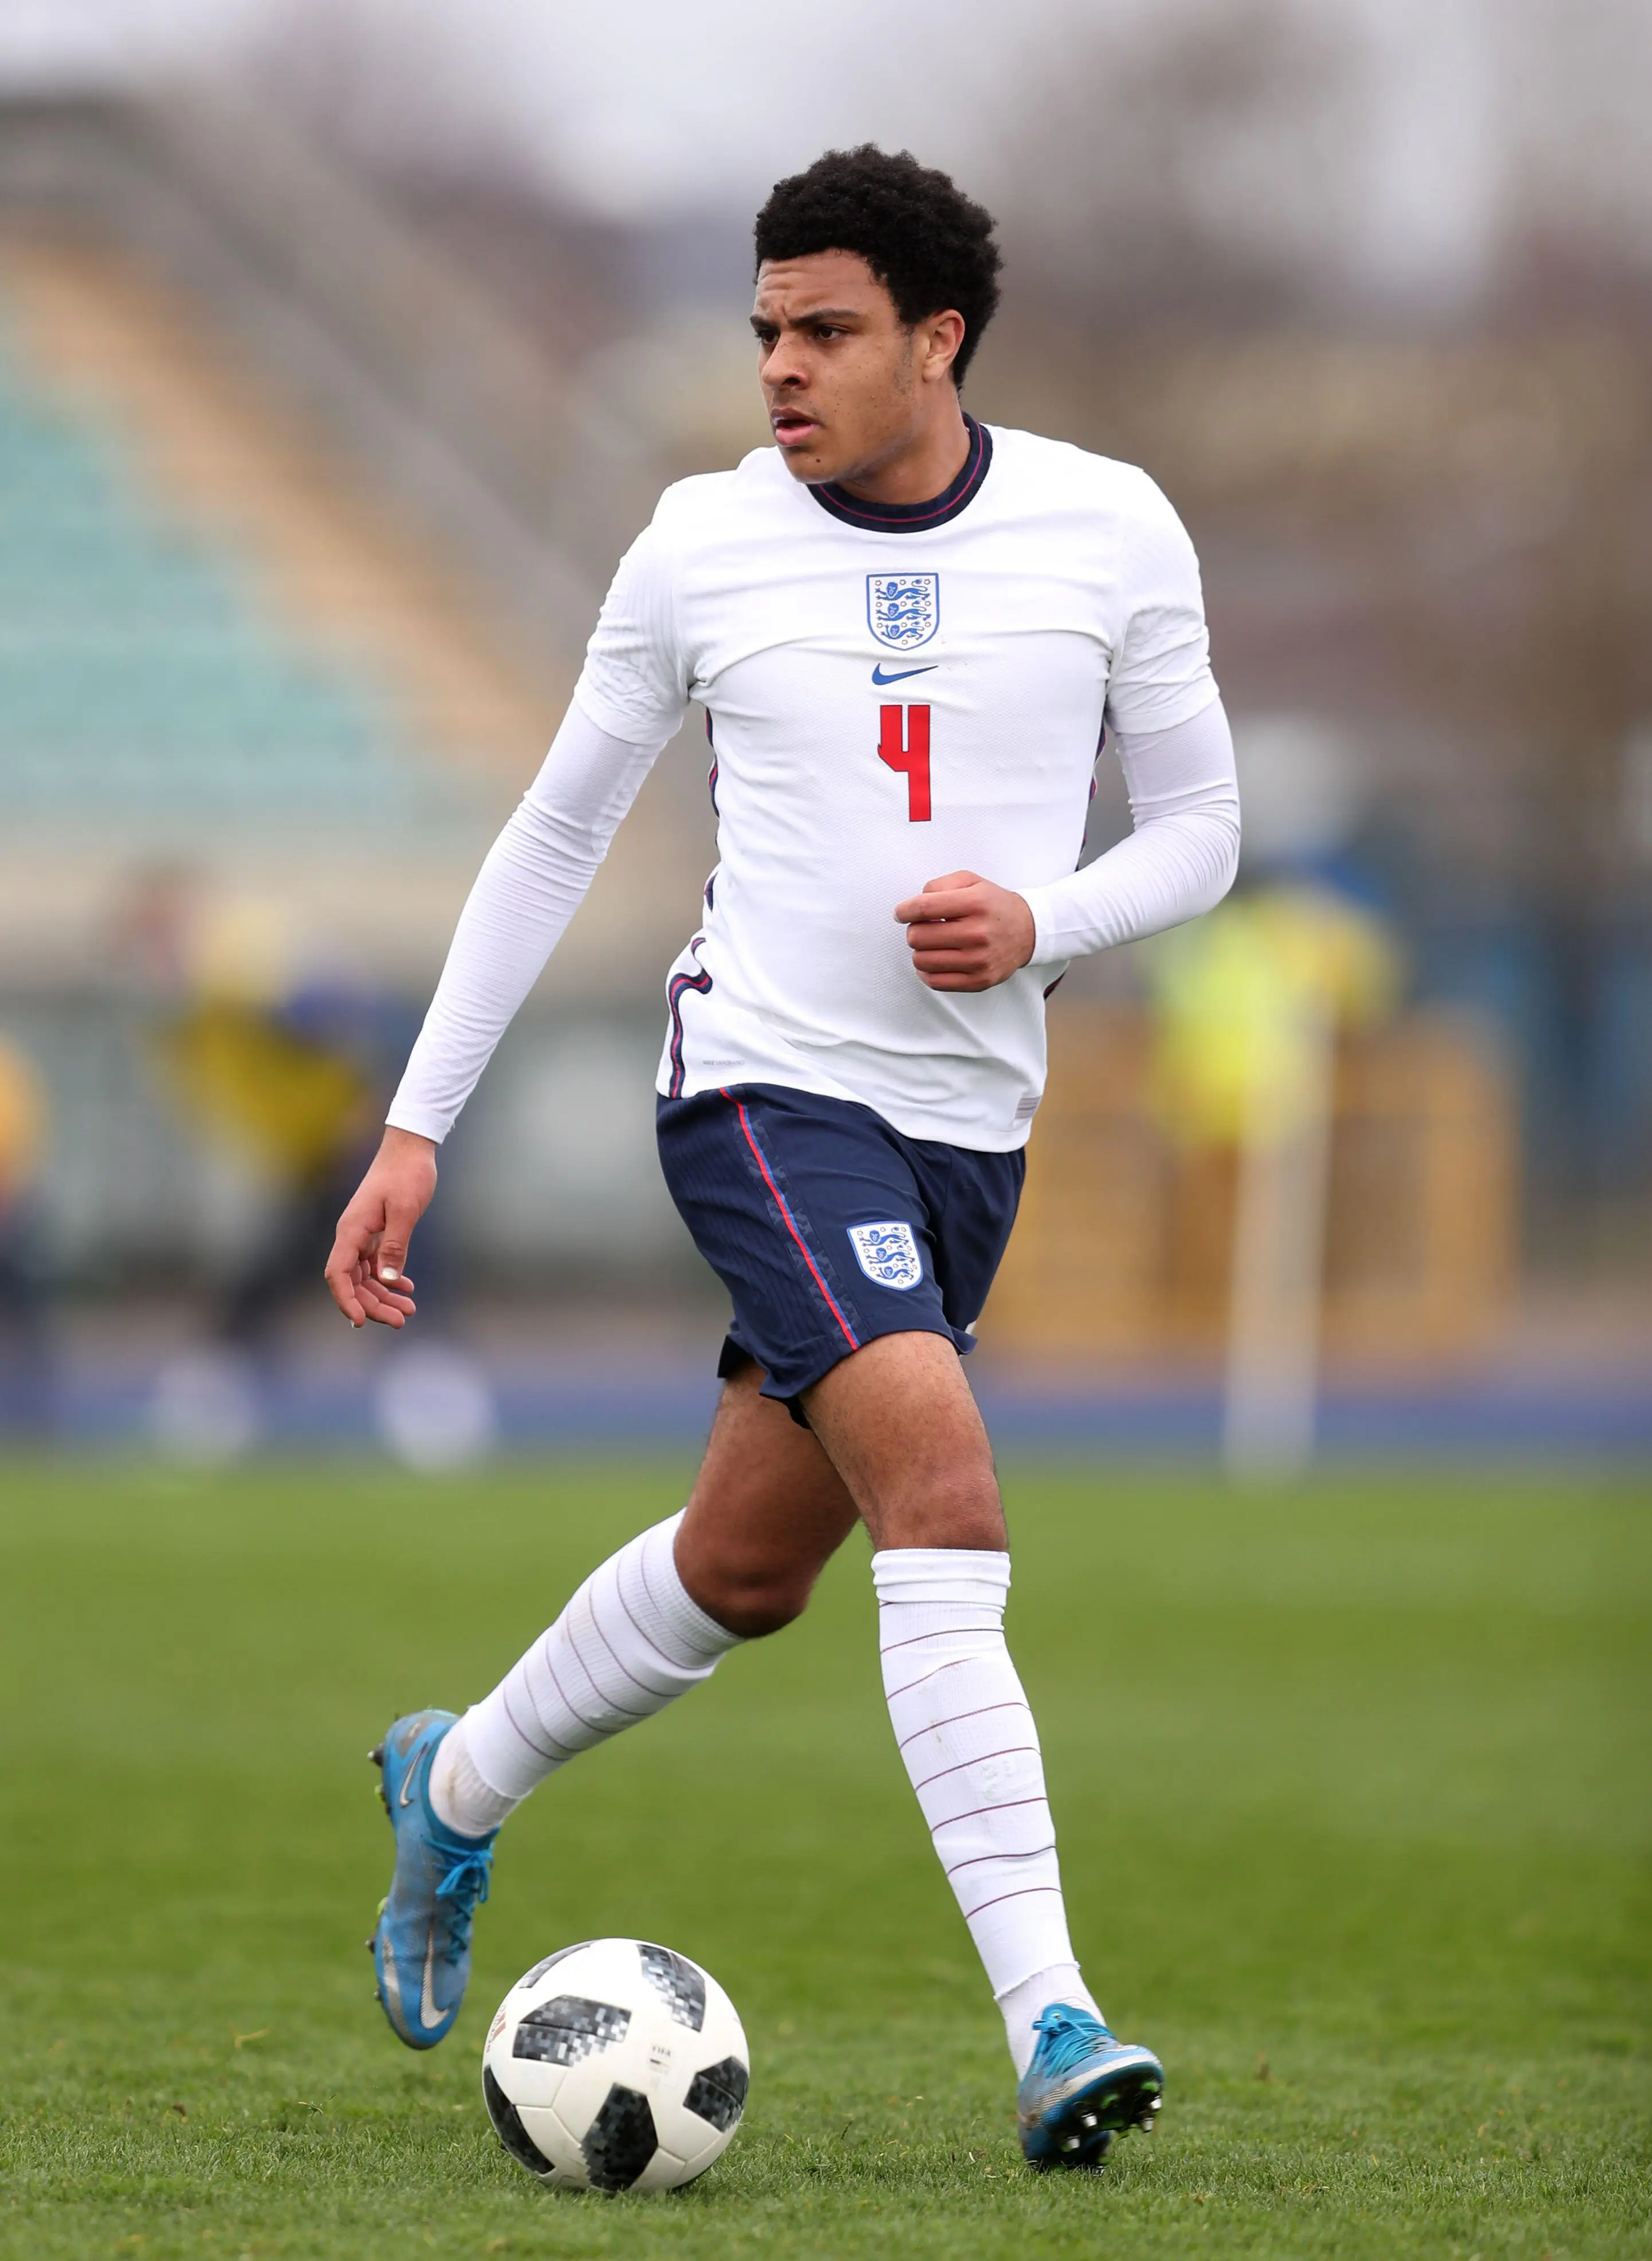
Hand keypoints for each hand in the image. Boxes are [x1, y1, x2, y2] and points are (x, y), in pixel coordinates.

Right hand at [324, 1127, 436, 1328]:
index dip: (347, 1300)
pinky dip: (390, 1279)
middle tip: (401, 1320)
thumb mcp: (405, 1210)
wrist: (410, 1148)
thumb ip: (395, 1246)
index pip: (338, 1274)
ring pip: (366, 1276)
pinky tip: (407, 1288)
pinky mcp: (376, 1232)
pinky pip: (377, 1264)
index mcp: (352, 1230)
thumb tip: (387, 1280)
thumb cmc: (407, 1174)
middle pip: (353, 1281)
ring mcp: (363, 1235)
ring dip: (384, 1295)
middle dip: (374, 1304)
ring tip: (409, 1309)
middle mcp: (352, 1235)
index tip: (361, 1321)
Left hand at [894, 870, 1035, 991]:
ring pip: (922, 960)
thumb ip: (940, 885)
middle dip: (915, 930)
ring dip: (920, 951)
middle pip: (918, 936)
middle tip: (925, 927)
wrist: (1028, 931)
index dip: (905, 910)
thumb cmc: (994, 905)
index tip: (901, 913)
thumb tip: (913, 905)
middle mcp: (978, 933)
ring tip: (933, 943)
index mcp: (976, 903)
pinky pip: (935, 981)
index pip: (924, 908)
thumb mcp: (971, 881)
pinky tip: (934, 960)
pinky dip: (927, 971)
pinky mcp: (979, 981)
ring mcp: (979, 960)